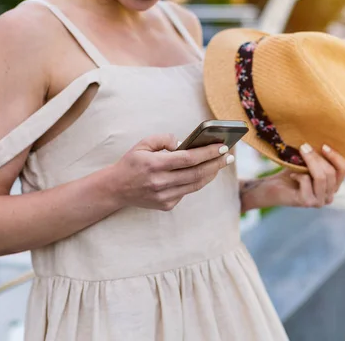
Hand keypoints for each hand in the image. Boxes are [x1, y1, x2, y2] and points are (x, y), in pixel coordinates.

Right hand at [104, 134, 233, 210]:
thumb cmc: (131, 163)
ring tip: (221, 163)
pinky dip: (196, 181)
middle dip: (216, 163)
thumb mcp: (142, 144)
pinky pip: (186, 192)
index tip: (223, 146)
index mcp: (155, 165)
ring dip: (211, 173)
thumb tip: (183, 142)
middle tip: (229, 155)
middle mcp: (161, 182)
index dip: (208, 153)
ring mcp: (164, 196)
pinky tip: (203, 173)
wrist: (115, 189)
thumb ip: (163, 139)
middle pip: (197, 173)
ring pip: (195, 185)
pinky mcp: (166, 205)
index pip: (189, 159)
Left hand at [244, 143, 344, 209]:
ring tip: (300, 152)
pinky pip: (307, 182)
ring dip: (310, 162)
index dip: (336, 156)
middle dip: (317, 157)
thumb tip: (323, 142)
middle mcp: (329, 196)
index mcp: (333, 186)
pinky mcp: (307, 202)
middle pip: (331, 173)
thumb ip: (319, 158)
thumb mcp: (308, 164)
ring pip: (321, 177)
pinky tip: (292, 175)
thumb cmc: (291, 174)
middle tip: (304, 146)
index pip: (344, 170)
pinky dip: (299, 175)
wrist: (272, 188)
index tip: (324, 146)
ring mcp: (319, 202)